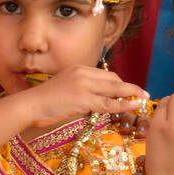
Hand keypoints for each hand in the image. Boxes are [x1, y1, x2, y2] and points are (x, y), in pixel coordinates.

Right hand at [26, 66, 148, 129]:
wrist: (29, 105)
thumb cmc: (43, 102)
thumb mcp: (63, 89)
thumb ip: (80, 90)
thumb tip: (95, 100)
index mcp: (78, 68)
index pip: (105, 74)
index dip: (120, 83)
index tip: (128, 91)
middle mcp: (82, 72)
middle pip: (113, 78)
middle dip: (129, 87)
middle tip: (141, 94)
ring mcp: (83, 85)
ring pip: (114, 89)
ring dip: (132, 94)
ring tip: (144, 99)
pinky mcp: (83, 99)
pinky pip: (109, 103)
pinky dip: (124, 105)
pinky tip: (134, 106)